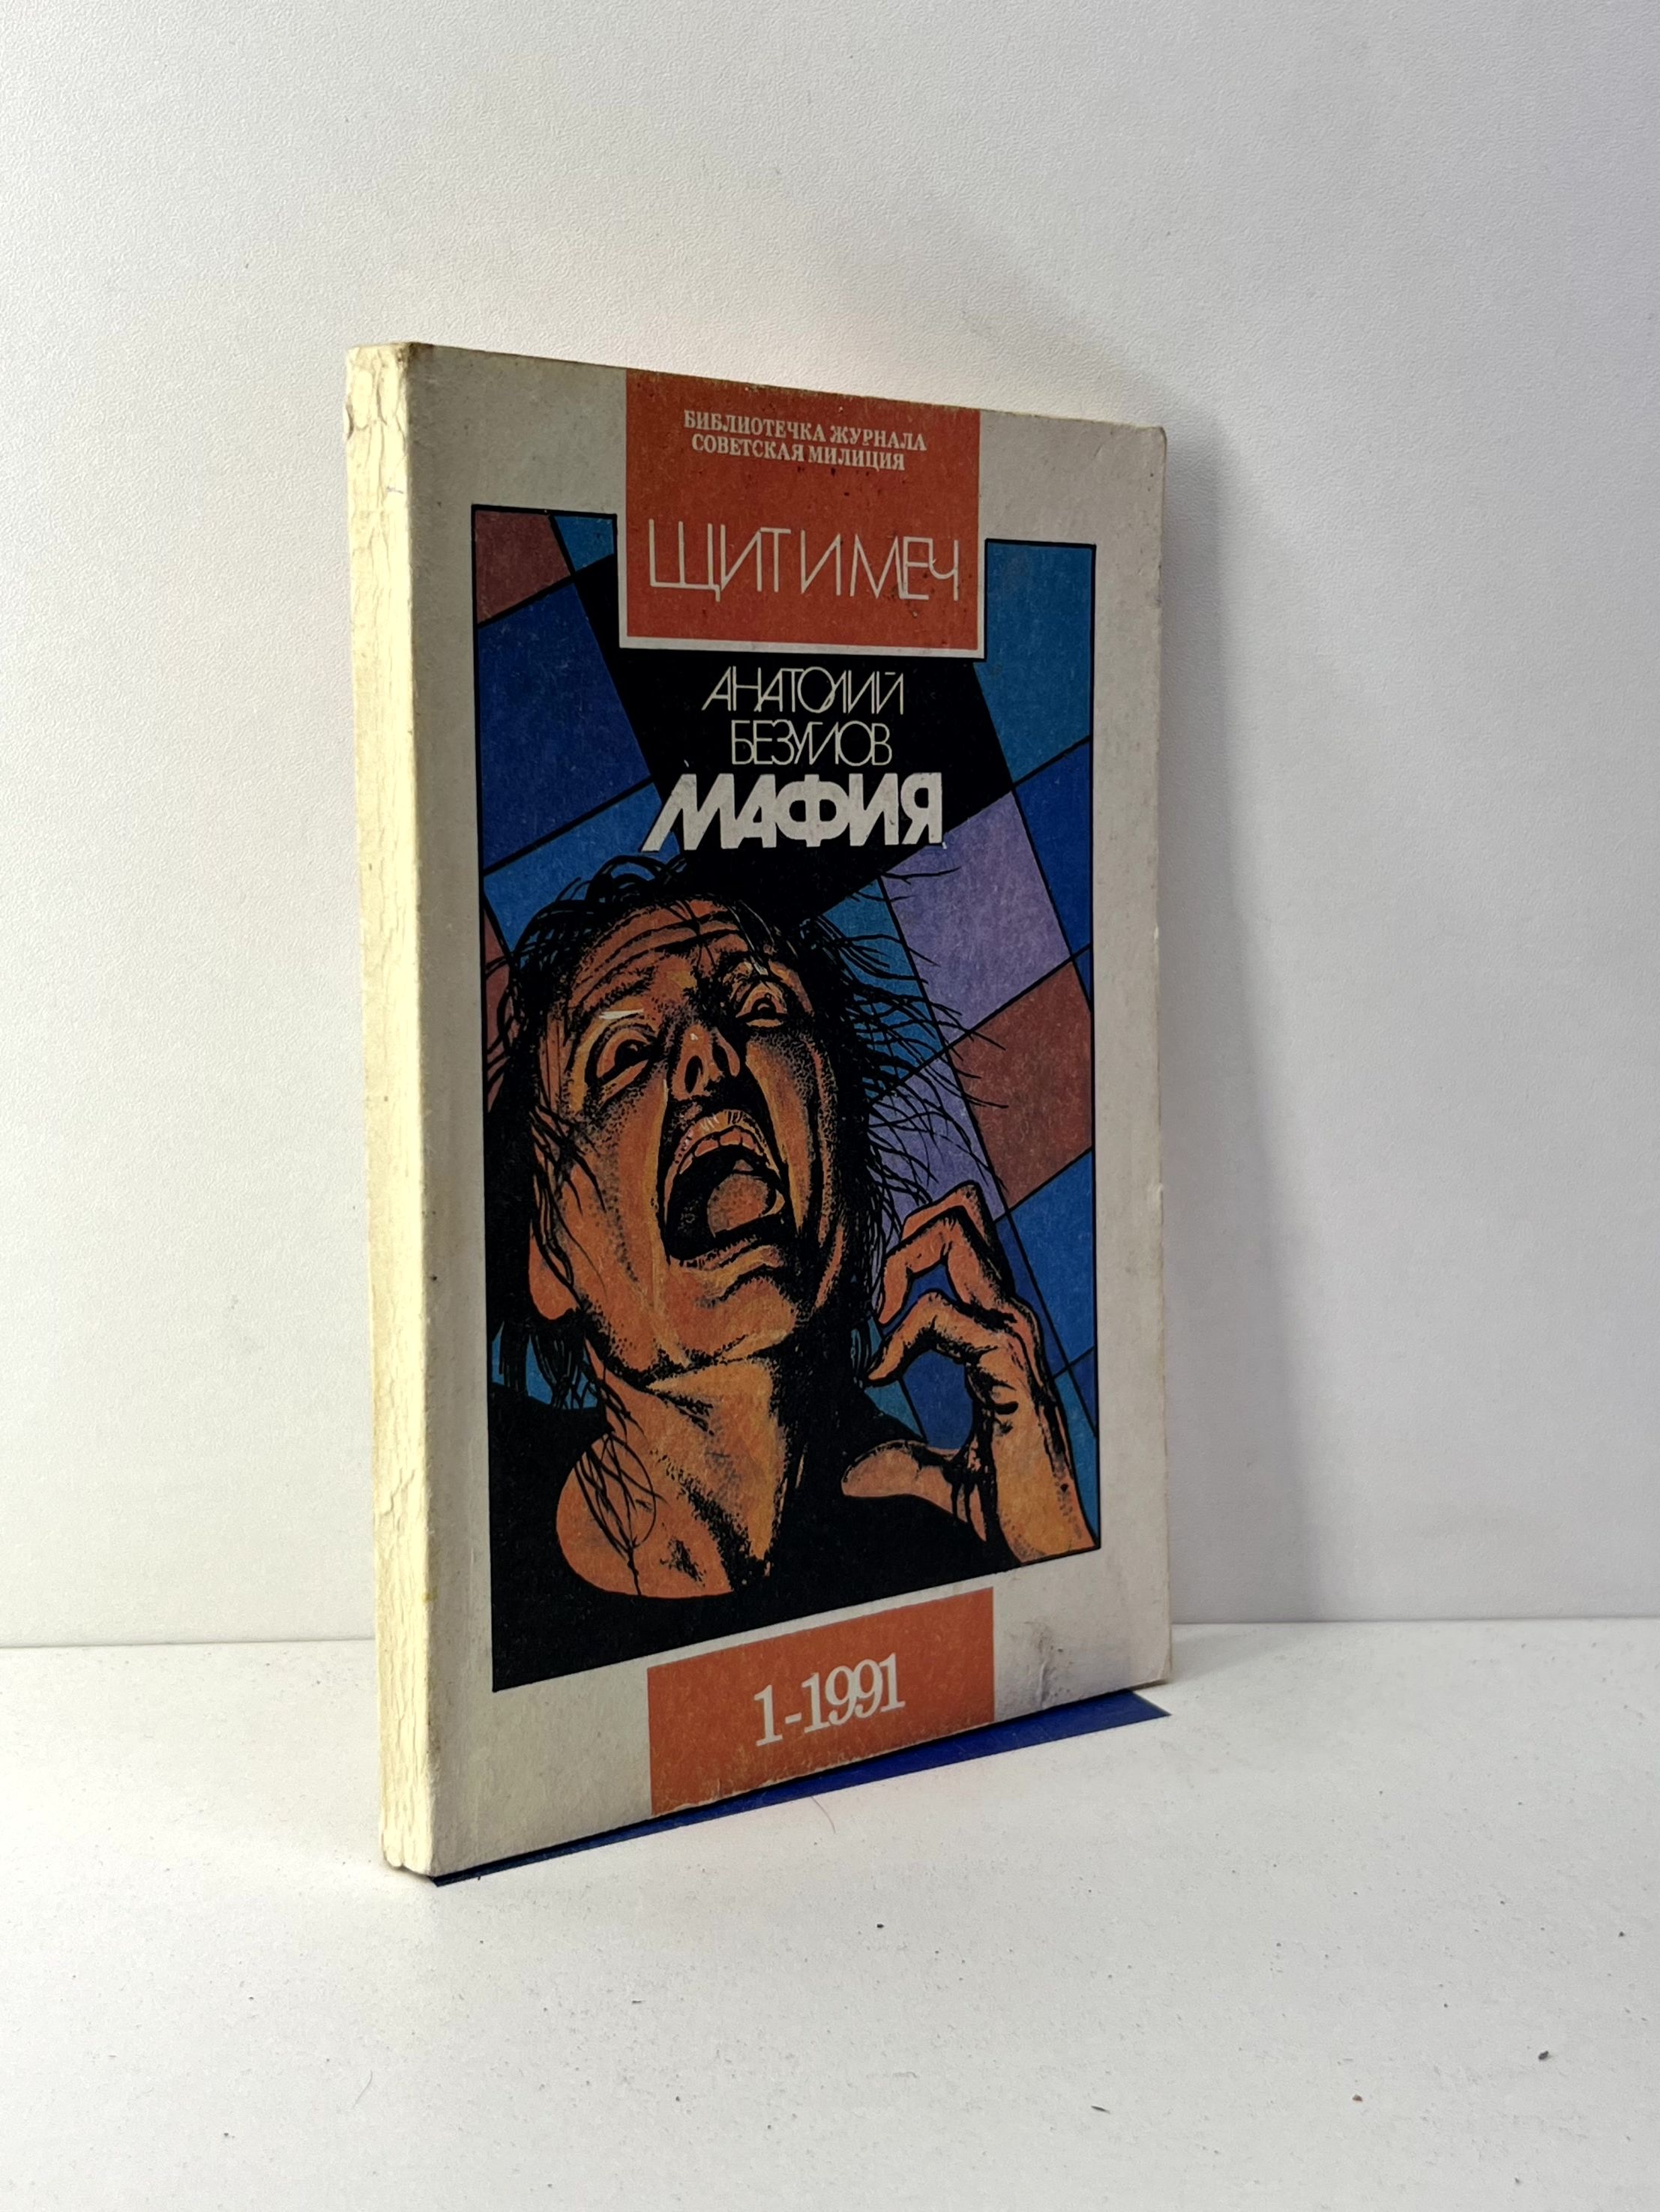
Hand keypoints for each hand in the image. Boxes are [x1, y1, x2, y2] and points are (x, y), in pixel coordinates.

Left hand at [866, 1183, 1092, 1563]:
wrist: (1048, 1550)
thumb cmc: (1011, 1510)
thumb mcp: (941, 1479)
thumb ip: (903, 1464)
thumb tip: (851, 1475)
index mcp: (996, 1336)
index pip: (962, 1244)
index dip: (906, 1258)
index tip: (874, 1329)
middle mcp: (1009, 1323)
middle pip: (963, 1217)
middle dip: (906, 1235)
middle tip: (879, 1297)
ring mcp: (1012, 1337)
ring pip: (956, 1237)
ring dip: (899, 1265)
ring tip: (879, 1320)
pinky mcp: (1007, 1365)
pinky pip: (941, 1312)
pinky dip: (898, 1335)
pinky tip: (878, 1375)